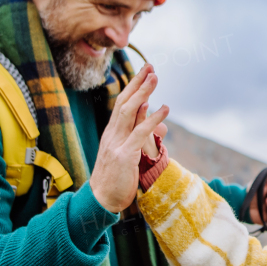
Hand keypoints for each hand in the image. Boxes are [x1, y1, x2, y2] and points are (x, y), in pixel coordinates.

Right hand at [90, 65, 168, 212]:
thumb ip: (138, 133)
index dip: (133, 86)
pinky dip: (152, 119)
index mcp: (111, 132)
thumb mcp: (127, 151)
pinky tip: (164, 108)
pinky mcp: (124, 156)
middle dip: (137, 83)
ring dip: (143, 93)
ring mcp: (116, 144)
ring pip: (129, 112)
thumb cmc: (116, 178)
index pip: (121, 103)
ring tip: (155, 77)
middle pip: (124, 102)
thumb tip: (152, 115)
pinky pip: (139, 133)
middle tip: (150, 66)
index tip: (144, 71)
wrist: (101, 200)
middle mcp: (112, 134)